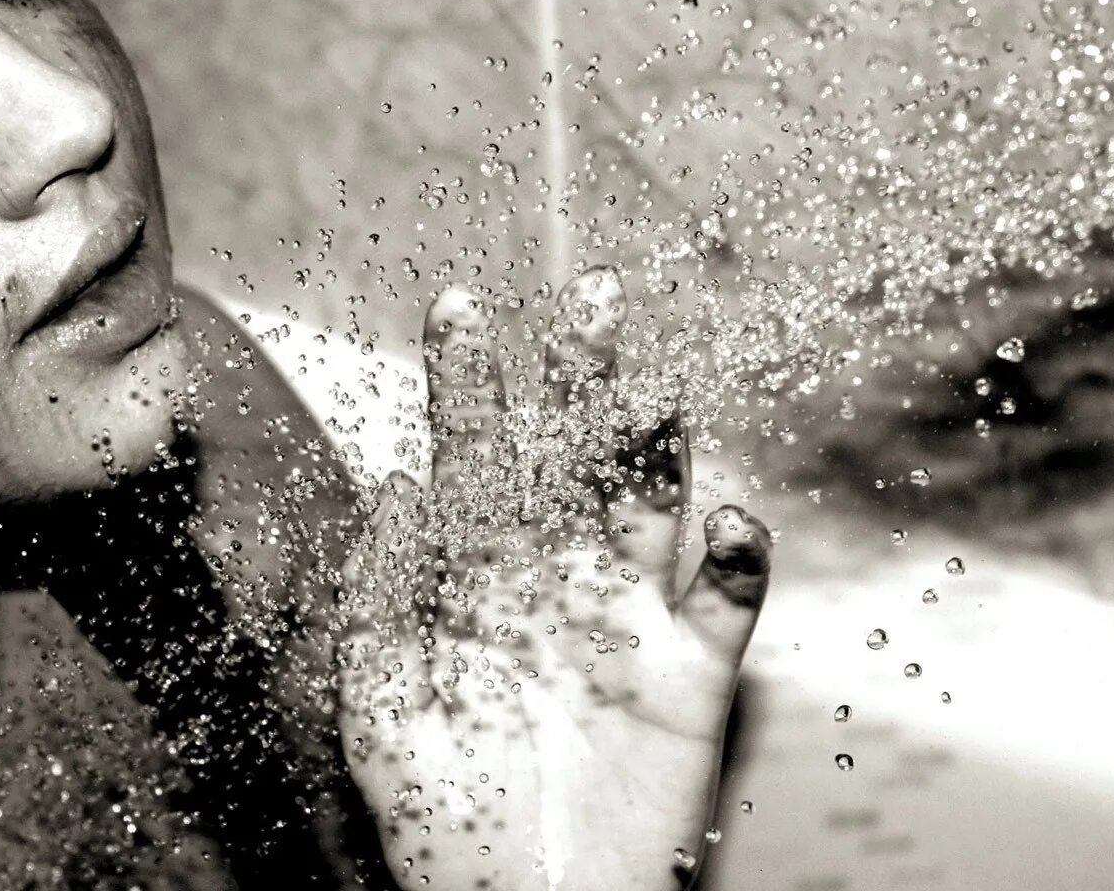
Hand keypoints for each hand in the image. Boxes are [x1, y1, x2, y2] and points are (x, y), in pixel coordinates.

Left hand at [337, 272, 771, 890]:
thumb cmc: (440, 818)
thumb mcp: (376, 705)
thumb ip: (380, 596)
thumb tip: (395, 488)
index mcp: (477, 582)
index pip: (475, 460)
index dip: (470, 386)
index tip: (461, 308)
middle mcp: (556, 582)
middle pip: (573, 458)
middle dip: (579, 380)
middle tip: (588, 296)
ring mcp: (626, 620)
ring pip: (650, 505)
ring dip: (659, 441)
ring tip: (657, 378)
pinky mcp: (690, 674)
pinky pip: (725, 602)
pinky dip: (737, 558)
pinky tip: (729, 520)